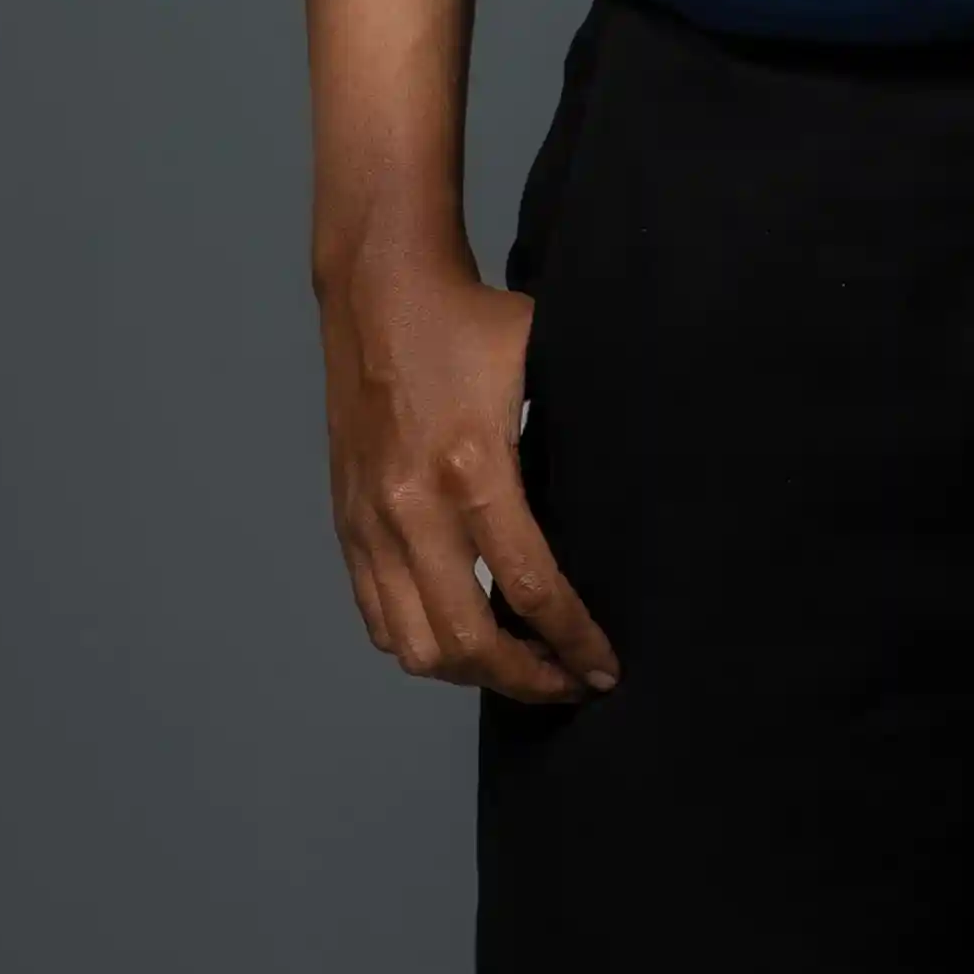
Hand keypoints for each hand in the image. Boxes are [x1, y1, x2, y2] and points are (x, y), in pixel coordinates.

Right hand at [319, 254, 620, 704]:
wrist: (381, 290)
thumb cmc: (473, 322)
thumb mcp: (545, 363)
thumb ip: (574, 432)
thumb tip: (626, 492)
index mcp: (474, 469)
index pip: (528, 587)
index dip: (573, 641)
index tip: (605, 668)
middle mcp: (414, 510)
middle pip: (467, 641)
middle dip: (527, 679)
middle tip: (569, 683)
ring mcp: (371, 523)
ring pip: (415, 646)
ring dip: (471, 674)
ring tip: (519, 667)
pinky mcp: (348, 524)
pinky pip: (378, 618)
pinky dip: (421, 646)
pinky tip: (461, 638)